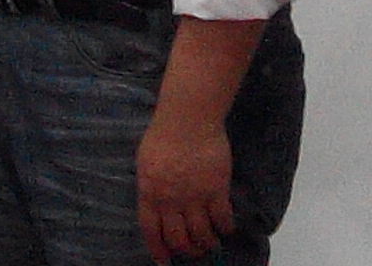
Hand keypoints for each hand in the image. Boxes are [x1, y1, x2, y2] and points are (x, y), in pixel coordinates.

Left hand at [137, 110, 234, 261]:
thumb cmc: (163, 135)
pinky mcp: (216, 190)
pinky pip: (222, 219)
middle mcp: (170, 200)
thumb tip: (154, 203)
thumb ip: (150, 186)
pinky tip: (226, 228)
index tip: (164, 261)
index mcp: (149, 193)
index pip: (151, 231)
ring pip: (201, 234)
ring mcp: (194, 197)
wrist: (188, 119)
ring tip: (211, 243)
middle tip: (193, 251)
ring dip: (207, 243)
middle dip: (186, 250)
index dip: (158, 249)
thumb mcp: (145, 163)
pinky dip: (225, 228)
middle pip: (178, 238)